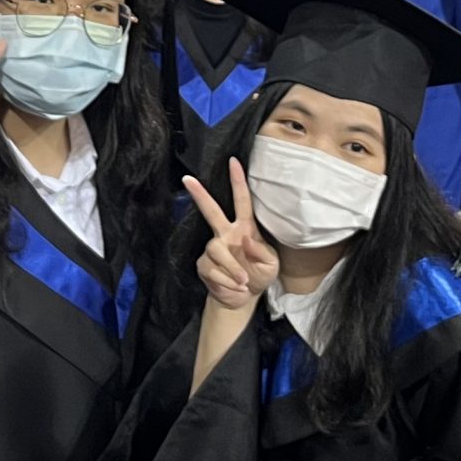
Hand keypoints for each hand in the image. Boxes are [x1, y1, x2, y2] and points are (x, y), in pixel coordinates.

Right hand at [187, 158, 278, 310]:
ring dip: (232, 269)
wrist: (243, 299)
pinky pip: (212, 269)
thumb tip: (245, 239)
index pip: (242, 201)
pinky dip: (226, 281)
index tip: (234, 162)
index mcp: (245, 229)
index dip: (238, 182)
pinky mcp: (204, 264)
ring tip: (243, 281)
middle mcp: (226, 234)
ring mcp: (213, 248)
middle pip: (211, 211)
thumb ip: (261, 251)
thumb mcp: (271, 264)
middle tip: (188, 179)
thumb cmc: (259, 274)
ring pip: (216, 250)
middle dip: (200, 195)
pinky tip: (235, 287)